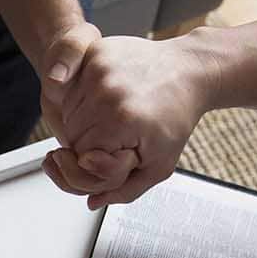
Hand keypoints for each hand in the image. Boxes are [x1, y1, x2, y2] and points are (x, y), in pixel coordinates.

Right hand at [42, 33, 215, 207]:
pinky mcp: (96, 55)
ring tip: (114, 115)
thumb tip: (92, 202)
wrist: (189, 72)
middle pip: (71, 138)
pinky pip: (72, 88)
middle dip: (90, 144)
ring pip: (67, 114)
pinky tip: (106, 98)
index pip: (81, 160)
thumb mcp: (159, 165)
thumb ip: (124, 189)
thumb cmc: (176, 116)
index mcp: (120, 122)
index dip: (97, 165)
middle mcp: (106, 94)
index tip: (117, 154)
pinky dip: (82, 98)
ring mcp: (99, 71)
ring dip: (84, 121)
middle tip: (118, 135)